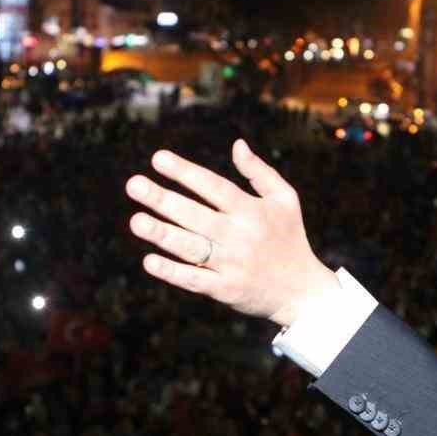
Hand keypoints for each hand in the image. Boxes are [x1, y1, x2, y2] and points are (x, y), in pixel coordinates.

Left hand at [126, 141, 338, 326]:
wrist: (303, 291)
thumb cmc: (290, 238)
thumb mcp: (285, 199)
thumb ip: (259, 172)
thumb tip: (237, 144)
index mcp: (252, 211)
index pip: (213, 187)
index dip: (185, 172)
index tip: (157, 158)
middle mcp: (240, 236)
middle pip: (196, 215)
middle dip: (163, 200)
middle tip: (133, 185)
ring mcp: (232, 264)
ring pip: (191, 247)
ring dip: (162, 235)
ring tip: (136, 221)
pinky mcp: (226, 289)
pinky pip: (194, 280)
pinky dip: (172, 272)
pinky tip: (149, 261)